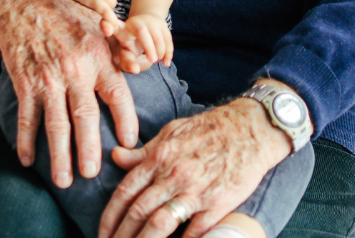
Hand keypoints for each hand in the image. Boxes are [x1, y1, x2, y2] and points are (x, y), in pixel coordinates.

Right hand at [0, 0, 139, 187]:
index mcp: (98, 58)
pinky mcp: (25, 82)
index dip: (125, 120)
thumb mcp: (100, 27)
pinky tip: (28, 160)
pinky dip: (25, 141)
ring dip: (59, 155)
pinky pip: (27, 117)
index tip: (129, 144)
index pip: (117, 95)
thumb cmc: (69, 16)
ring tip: (64, 180)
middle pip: (85, 117)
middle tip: (92, 174)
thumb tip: (142, 63)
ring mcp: (48, 78)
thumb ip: (121, 48)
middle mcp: (75, 70)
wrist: (27, 2)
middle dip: (88, 149)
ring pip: (55, 124)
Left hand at [98, 98, 291, 237]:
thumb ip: (144, 150)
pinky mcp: (218, 203)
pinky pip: (194, 231)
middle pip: (138, 212)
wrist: (252, 128)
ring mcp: (196, 190)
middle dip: (121, 237)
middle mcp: (174, 174)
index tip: (102, 234)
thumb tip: (116, 157)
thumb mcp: (172, 131)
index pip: (125, 192)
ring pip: (160, 224)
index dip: (110, 218)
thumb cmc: (212, 128)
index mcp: (160, 156)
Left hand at [112, 12, 173, 73]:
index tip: (107, 31)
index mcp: (122, 29)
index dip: (107, 26)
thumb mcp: (125, 50)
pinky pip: (167, 38)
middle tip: (152, 61)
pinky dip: (168, 52)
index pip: (114, 27)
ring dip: (159, 51)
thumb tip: (135, 69)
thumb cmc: (132, 42)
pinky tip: (166, 62)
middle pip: (141, 32)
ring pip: (156, 36)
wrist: (146, 21)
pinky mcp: (162, 24)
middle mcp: (135, 23)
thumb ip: (127, 62)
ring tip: (156, 61)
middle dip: (148, 47)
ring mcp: (150, 21)